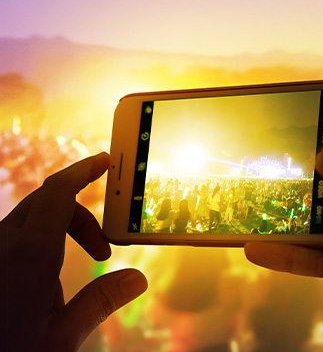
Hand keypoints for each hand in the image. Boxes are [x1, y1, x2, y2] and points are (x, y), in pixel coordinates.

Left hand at [1, 153, 147, 351]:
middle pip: (46, 203)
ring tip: (80, 265)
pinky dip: (39, 241)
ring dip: (60, 229)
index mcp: (30, 254)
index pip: (58, 192)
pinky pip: (14, 236)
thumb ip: (100, 301)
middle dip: (81, 215)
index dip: (83, 171)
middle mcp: (4, 245)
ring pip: (28, 219)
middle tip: (104, 248)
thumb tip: (136, 279)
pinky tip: (47, 277)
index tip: (104, 162)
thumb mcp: (63, 337)